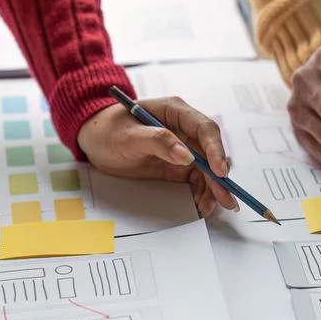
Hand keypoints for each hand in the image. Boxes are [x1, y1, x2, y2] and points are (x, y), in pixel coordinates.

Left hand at [78, 97, 236, 217]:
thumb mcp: (128, 136)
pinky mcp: (179, 165)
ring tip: (208, 207)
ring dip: (212, 189)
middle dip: (219, 177)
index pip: (204, 129)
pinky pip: (197, 179)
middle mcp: (185, 129)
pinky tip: (200, 205)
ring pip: (207, 169)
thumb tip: (187, 156)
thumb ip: (158, 142)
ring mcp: (184, 148)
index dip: (216, 150)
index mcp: (175, 111)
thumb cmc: (108, 131)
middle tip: (226, 198)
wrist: (94, 140)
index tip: (219, 172)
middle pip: (211, 152)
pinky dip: (201, 193)